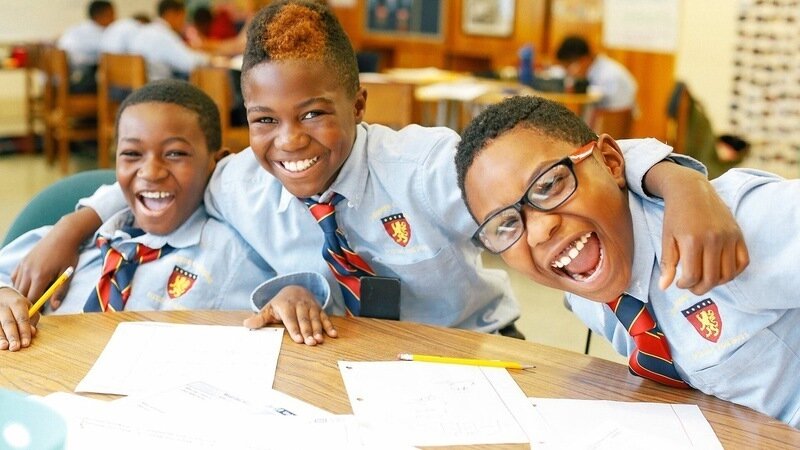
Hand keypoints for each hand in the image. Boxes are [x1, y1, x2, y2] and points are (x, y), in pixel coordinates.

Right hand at [0, 287, 37, 350]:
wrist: (2, 294)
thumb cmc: (18, 305)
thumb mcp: (29, 308)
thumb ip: (32, 321)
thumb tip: (32, 332)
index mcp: (17, 303)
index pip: (22, 319)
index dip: (24, 332)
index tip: (26, 344)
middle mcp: (4, 306)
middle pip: (8, 323)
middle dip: (12, 336)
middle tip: (15, 348)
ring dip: (1, 337)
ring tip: (4, 346)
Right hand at [11, 208, 99, 306]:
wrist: (63, 235)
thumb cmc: (68, 254)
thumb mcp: (68, 274)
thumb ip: (60, 291)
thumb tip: (54, 307)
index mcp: (40, 276)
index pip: (32, 298)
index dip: (34, 308)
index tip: (39, 314)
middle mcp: (28, 271)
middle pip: (21, 294)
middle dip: (27, 303)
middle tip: (35, 308)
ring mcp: (23, 265)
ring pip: (17, 286)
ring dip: (23, 294)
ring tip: (33, 298)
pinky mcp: (22, 261)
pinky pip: (15, 277)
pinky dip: (19, 284)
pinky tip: (28, 285)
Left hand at [242, 285, 336, 345]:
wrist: (295, 288)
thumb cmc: (280, 303)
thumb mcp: (268, 309)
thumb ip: (259, 318)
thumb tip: (246, 324)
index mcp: (286, 305)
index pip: (290, 319)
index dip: (294, 329)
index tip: (298, 340)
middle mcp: (300, 304)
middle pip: (304, 320)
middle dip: (308, 331)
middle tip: (311, 343)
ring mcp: (311, 306)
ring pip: (315, 319)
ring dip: (319, 330)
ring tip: (320, 340)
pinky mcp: (319, 309)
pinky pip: (325, 317)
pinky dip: (330, 326)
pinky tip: (333, 334)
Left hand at [654, 166, 748, 293]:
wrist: (691, 191)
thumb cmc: (676, 215)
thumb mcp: (666, 238)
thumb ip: (667, 263)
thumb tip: (664, 287)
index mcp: (692, 241)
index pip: (693, 276)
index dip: (685, 285)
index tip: (679, 283)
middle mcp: (714, 239)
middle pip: (711, 278)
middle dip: (699, 288)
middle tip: (691, 286)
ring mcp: (729, 237)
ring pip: (728, 274)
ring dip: (716, 283)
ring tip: (704, 279)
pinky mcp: (738, 234)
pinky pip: (743, 262)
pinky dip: (733, 272)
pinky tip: (720, 271)